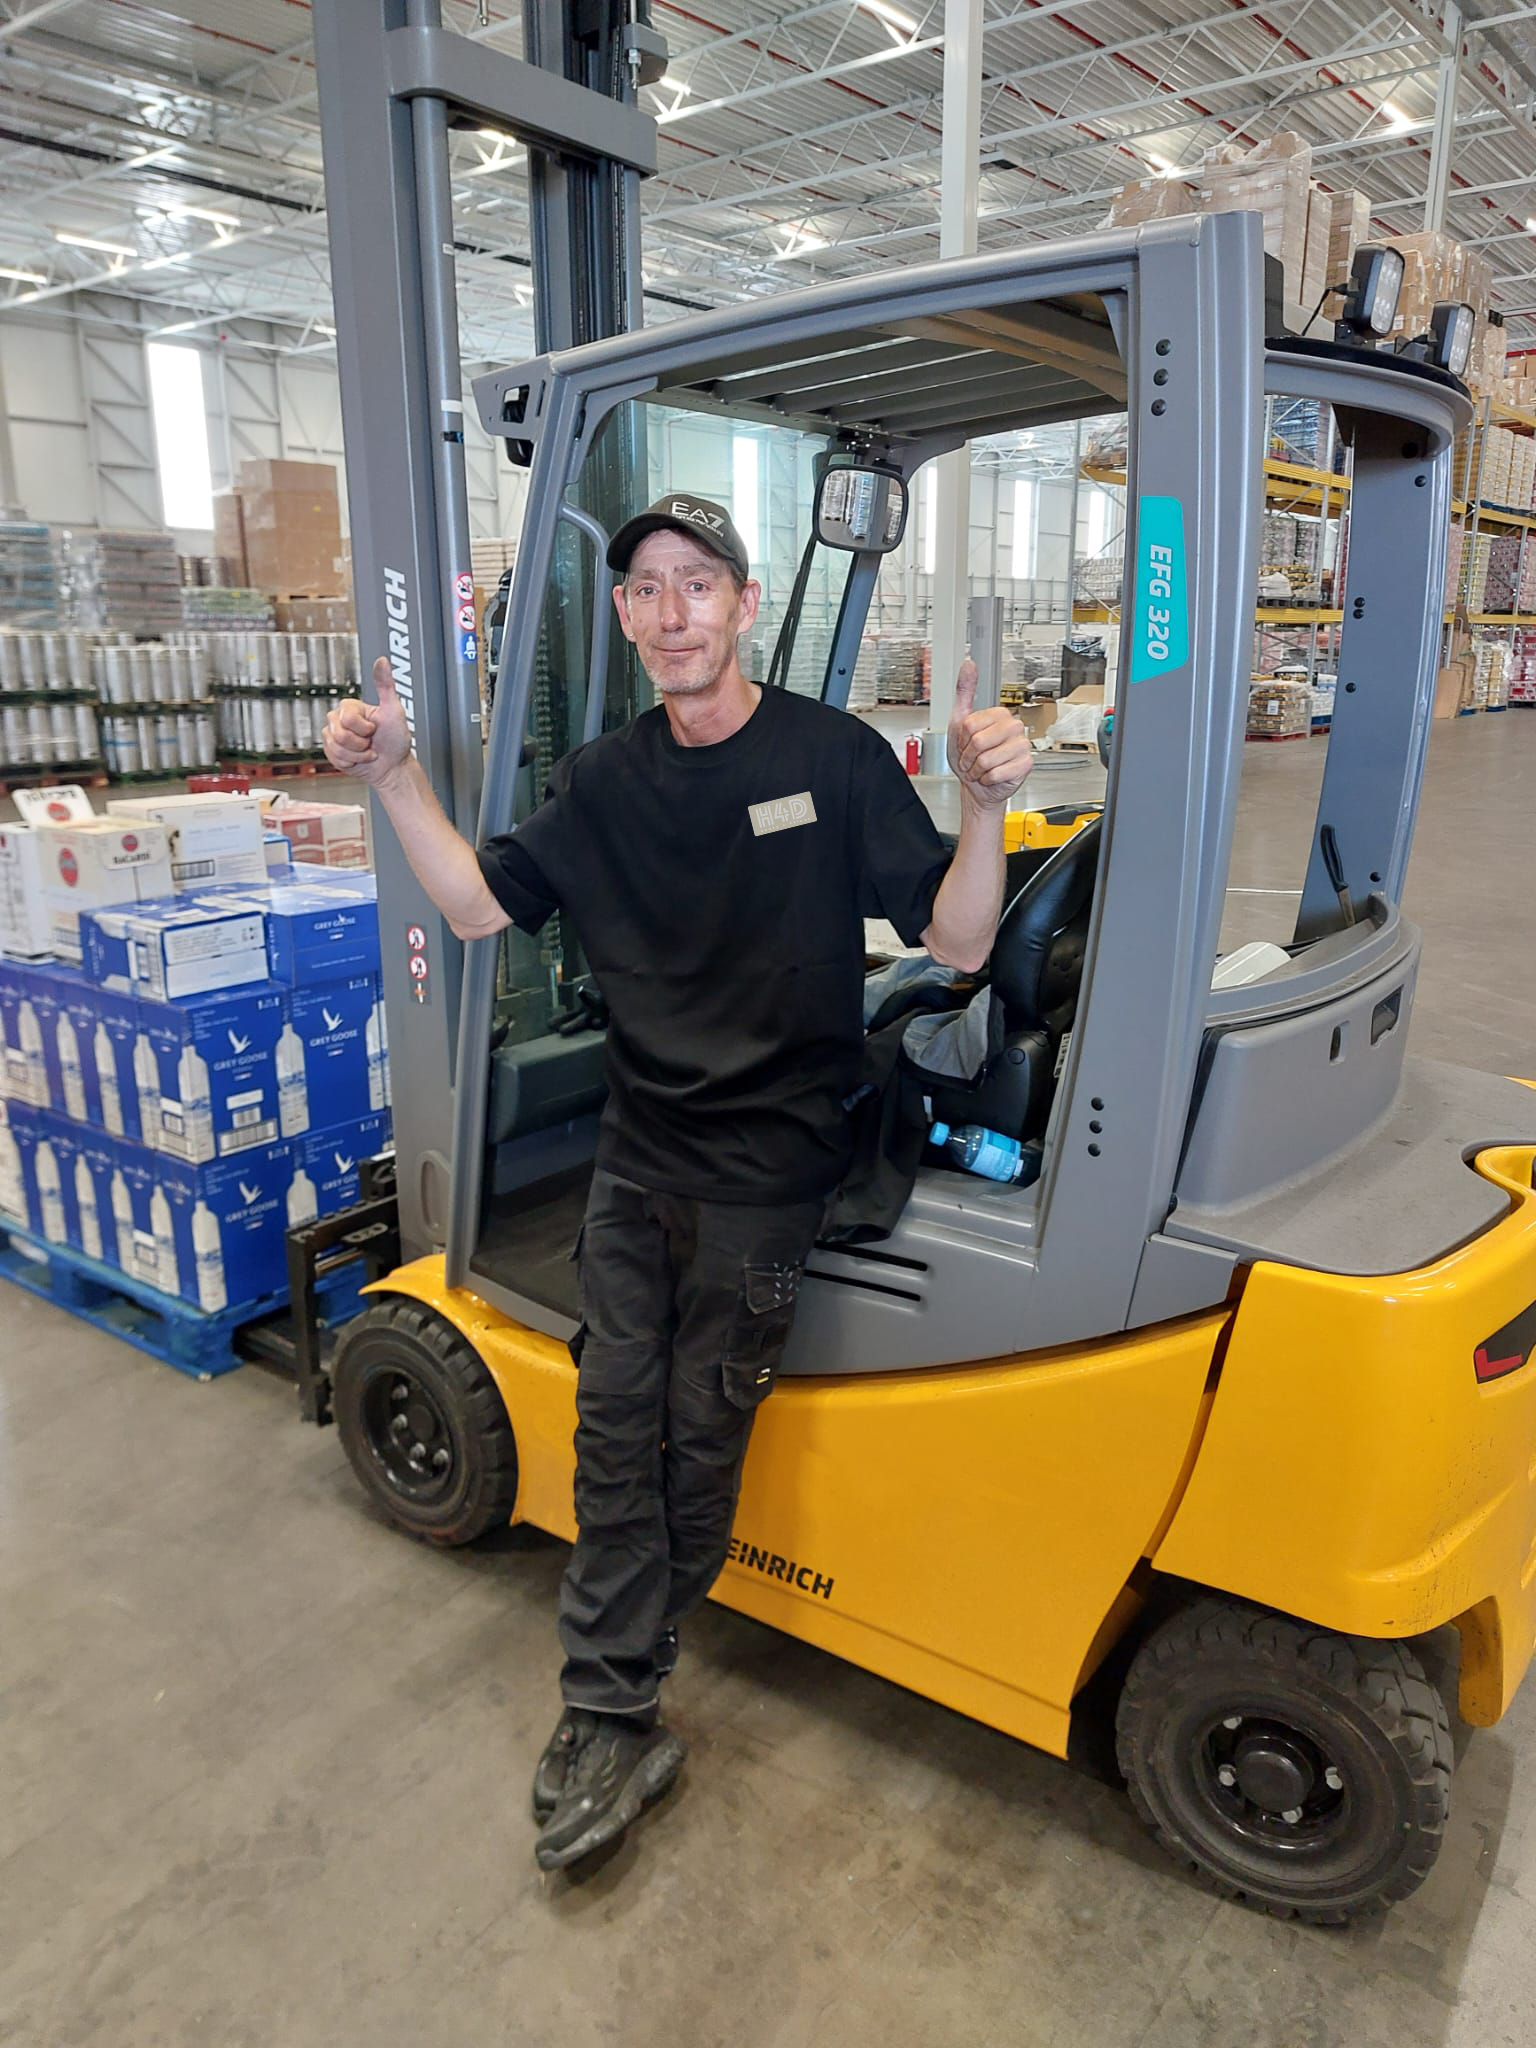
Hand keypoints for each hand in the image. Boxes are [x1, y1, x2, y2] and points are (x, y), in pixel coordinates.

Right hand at [322, 657, 412, 785]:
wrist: (392, 766)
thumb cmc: (396, 739)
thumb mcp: (394, 710)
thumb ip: (386, 684)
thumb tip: (382, 660)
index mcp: (352, 708)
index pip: (348, 719)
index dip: (364, 728)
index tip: (374, 728)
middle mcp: (340, 720)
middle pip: (339, 734)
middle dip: (360, 744)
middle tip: (370, 741)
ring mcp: (335, 735)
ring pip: (336, 747)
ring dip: (357, 754)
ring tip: (367, 750)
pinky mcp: (331, 751)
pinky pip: (334, 757)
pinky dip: (351, 762)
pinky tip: (359, 758)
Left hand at [946, 657, 1032, 807]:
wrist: (977, 785)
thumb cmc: (969, 756)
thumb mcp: (959, 723)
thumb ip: (964, 692)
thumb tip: (969, 665)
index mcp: (999, 714)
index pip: (970, 725)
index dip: (962, 740)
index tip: (966, 743)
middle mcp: (1014, 726)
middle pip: (978, 741)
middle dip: (968, 756)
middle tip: (973, 758)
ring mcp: (1022, 745)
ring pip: (987, 759)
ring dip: (977, 769)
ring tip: (981, 768)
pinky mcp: (1026, 764)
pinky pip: (997, 773)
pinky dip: (988, 779)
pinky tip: (991, 776)